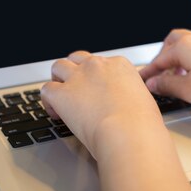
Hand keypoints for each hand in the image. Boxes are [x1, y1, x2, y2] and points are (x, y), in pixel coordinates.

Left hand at [41, 51, 162, 158]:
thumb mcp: (143, 100)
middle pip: (77, 58)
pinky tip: (55, 112)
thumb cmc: (141, 123)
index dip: (95, 76)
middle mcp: (97, 66)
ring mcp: (78, 77)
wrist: (128, 131)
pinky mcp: (62, 94)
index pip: (101, 62)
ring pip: (58, 66)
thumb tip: (129, 105)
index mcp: (119, 65)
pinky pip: (46, 89)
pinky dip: (47, 100)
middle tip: (75, 88)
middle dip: (74, 71)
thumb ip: (131, 96)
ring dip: (57, 79)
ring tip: (60, 96)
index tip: (95, 90)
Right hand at [139, 29, 190, 108]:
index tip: (141, 81)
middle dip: (162, 59)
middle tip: (158, 75)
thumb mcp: (188, 90)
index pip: (158, 60)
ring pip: (185, 44)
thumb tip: (153, 82)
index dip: (148, 73)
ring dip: (176, 58)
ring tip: (176, 76)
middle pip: (170, 44)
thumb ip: (167, 85)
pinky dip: (190, 59)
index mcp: (182, 47)